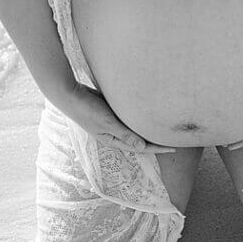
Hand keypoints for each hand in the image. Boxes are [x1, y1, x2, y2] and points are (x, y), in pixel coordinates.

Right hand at [48, 77, 170, 153]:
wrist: (69, 93)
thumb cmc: (86, 109)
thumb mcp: (106, 122)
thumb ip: (124, 133)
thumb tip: (142, 146)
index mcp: (113, 140)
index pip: (140, 147)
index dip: (158, 148)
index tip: (174, 148)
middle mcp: (114, 133)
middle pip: (139, 140)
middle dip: (155, 140)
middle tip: (174, 140)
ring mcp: (112, 122)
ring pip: (134, 128)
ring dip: (147, 129)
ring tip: (163, 129)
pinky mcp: (110, 111)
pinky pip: (128, 117)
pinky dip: (139, 117)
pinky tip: (148, 114)